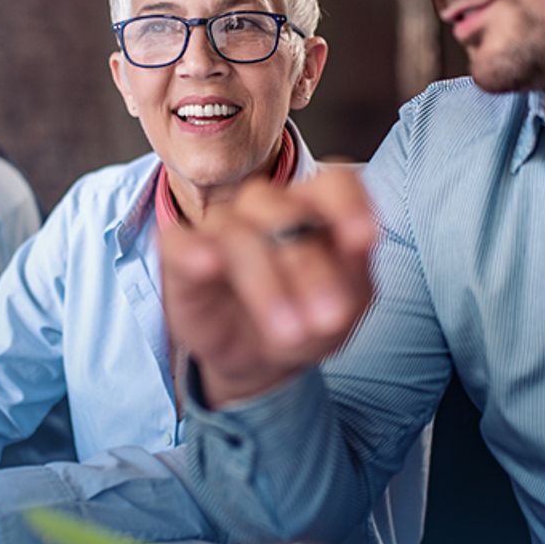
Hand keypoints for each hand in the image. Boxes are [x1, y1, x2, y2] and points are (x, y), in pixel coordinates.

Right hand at [159, 168, 376, 404]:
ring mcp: (222, 227)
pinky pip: (180, 241)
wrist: (256, 360)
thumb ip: (353, 280)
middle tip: (329, 319)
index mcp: (315, 212)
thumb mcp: (340, 314)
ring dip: (266, 282)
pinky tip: (207, 266)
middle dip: (310, 267)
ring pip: (238, 231)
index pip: (333, 183)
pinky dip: (194, 250)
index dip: (348, 204)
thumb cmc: (305, 323)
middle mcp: (268, 210)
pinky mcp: (182, 254)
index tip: (364, 241)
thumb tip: (359, 246)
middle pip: (286, 211)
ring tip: (287, 332)